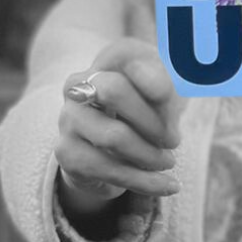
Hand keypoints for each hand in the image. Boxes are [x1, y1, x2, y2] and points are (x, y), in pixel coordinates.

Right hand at [55, 37, 184, 205]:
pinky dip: (145, 180)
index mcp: (109, 59)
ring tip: (168, 161)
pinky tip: (168, 185)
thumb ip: (167, 83)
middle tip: (174, 140)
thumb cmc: (151, 107)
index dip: (152, 77)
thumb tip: (157, 87)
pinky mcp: (67, 152)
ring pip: (114, 136)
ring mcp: (68, 118)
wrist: (116, 147)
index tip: (172, 100)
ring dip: (150, 155)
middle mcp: (80, 83)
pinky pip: (109, 169)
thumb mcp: (167, 91)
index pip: (128, 57)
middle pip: (115, 90)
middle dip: (152, 120)